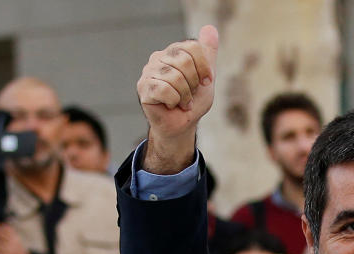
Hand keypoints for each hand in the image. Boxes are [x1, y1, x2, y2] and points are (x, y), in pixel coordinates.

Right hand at [137, 25, 218, 173]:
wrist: (181, 126)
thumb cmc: (192, 102)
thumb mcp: (205, 76)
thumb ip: (207, 53)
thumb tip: (210, 28)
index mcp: (173, 51)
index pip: (192, 47)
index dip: (203, 67)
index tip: (205, 82)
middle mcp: (159, 57)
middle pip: (184, 61)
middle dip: (193, 83)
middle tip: (189, 95)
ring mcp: (149, 72)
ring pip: (175, 77)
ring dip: (184, 95)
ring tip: (181, 102)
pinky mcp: (143, 87)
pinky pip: (165, 89)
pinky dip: (174, 101)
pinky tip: (171, 105)